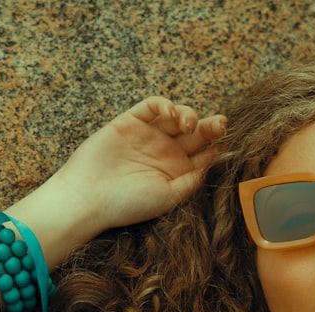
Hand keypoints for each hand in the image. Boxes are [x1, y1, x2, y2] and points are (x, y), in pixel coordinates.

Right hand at [44, 96, 226, 231]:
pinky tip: (170, 114)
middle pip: (196, 132)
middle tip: (220, 125)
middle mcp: (165, 152)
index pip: (205, 152)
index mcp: (177, 171)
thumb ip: (192, 180)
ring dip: (189, 114)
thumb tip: (216, 160)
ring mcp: (148, 135)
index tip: (226, 143)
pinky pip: (152, 106)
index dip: (218, 145)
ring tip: (188, 124)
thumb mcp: (168, 198)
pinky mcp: (130, 122)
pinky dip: (164, 105)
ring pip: (177, 116)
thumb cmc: (127, 204)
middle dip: (211, 126)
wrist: (88, 198)